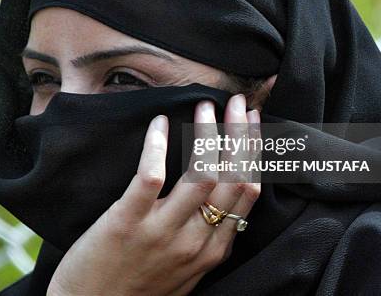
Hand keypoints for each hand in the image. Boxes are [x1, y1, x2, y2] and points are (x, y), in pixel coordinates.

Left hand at [47, 94, 260, 295]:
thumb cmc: (137, 292)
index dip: (253, 152)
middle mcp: (194, 241)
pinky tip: (159, 124)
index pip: (247, 192)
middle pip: (231, 178)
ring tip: (205, 106)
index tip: (253, 123)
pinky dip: (157, 146)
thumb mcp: (185, 273)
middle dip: (241, 134)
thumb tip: (218, 202)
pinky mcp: (127, 223)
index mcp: (212, 250)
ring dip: (208, 135)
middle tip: (240, 103)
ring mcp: (161, 232)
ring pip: (201, 175)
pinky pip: (150, 177)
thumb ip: (204, 240)